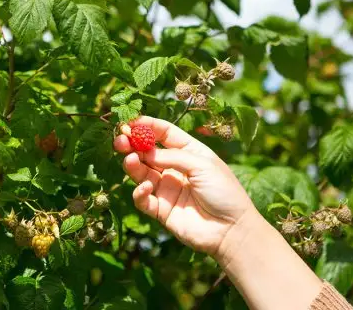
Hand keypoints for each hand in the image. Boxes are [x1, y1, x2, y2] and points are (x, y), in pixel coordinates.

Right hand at [113, 116, 256, 255]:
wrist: (231, 230)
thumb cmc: (224, 192)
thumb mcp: (202, 165)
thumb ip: (173, 156)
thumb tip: (146, 152)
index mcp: (189, 152)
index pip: (164, 133)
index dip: (147, 126)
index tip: (130, 122)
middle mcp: (175, 168)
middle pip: (148, 152)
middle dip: (133, 145)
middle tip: (120, 140)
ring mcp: (167, 189)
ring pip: (141, 173)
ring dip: (133, 165)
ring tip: (130, 160)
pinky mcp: (161, 210)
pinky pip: (143, 199)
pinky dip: (139, 192)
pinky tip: (146, 187)